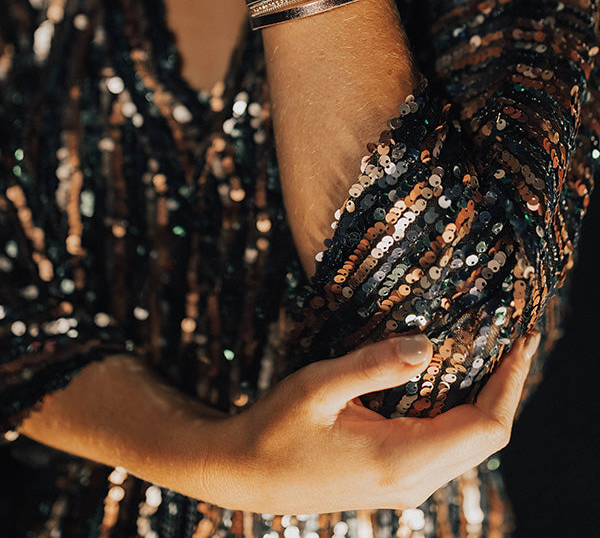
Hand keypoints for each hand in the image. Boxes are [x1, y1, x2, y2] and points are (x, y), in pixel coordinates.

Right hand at [196, 330, 539, 513]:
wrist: (243, 475)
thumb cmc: (275, 427)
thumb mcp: (319, 386)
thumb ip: (375, 365)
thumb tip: (429, 344)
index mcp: (401, 460)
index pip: (486, 427)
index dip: (510, 383)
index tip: (521, 339)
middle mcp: (413, 481)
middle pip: (486, 437)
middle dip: (506, 387)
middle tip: (513, 337)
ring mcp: (405, 484)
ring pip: (469, 443)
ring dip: (486, 399)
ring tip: (490, 351)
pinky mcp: (395, 477)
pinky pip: (446, 445)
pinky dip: (461, 411)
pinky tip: (451, 378)